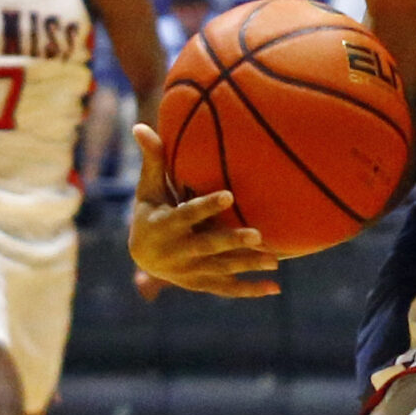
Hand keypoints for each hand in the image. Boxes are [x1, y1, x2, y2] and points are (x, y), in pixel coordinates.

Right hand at [127, 123, 285, 296]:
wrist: (142, 257)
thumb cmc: (150, 211)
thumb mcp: (148, 189)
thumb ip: (153, 160)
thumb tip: (140, 124)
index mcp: (164, 225)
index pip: (187, 214)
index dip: (207, 206)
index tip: (230, 195)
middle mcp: (177, 251)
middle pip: (207, 246)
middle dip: (231, 241)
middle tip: (258, 234)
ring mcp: (190, 271)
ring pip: (221, 269)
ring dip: (247, 265)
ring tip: (275, 259)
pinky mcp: (202, 283)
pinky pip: (227, 289)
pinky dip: (250, 290)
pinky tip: (275, 288)